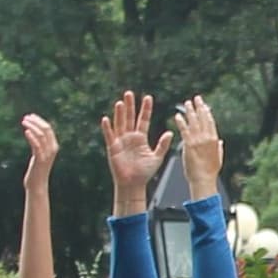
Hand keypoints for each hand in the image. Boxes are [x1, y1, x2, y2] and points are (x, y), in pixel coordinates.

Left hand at [19, 112, 58, 176]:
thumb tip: (32, 133)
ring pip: (41, 135)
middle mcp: (52, 149)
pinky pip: (37, 145)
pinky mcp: (40, 159)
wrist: (37, 185)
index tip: (30, 116)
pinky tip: (26, 132)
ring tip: (23, 122)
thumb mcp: (39, 154)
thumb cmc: (36, 170)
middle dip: (36, 121)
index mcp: (54, 147)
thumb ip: (38, 144)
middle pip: (46, 130)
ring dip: (32, 126)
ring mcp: (47, 154)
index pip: (49, 129)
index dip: (39, 121)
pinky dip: (32, 137)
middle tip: (25, 117)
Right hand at [101, 91, 170, 214]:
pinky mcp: (113, 148)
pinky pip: (110, 136)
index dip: (145, 109)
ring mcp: (121, 142)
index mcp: (141, 138)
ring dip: (119, 113)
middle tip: (130, 93)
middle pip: (129, 118)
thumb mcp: (157, 157)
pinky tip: (106, 119)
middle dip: (130, 106)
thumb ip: (163, 145)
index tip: (148, 97)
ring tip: (120, 102)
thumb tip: (171, 132)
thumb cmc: (145, 173)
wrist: (134, 185)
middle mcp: (130, 137)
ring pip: (120, 124)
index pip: (143, 120)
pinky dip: (108, 128)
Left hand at [176, 96, 221, 199]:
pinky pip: (184, 131)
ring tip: (186, 103)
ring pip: (194, 122)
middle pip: (203, 119)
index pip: (210, 122)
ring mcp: (198, 141)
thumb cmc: (210, 172)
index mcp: (214, 140)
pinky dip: (181, 123)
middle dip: (199, 107)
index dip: (207, 113)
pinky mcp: (189, 145)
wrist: (203, 179)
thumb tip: (220, 141)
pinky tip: (178, 116)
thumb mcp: (218, 158)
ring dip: (190, 111)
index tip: (204, 105)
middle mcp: (207, 138)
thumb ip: (219, 148)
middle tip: (196, 98)